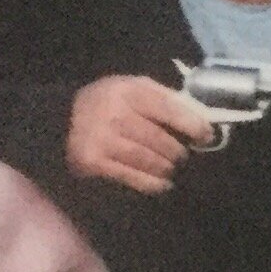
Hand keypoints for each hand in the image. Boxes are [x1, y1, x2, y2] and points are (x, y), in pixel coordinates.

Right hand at [67, 75, 216, 194]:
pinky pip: (134, 177)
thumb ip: (167, 98)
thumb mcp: (136, 88)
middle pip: (161, 140)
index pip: (169, 110)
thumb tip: (202, 119)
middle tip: (182, 155)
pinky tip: (162, 182)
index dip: (193, 125)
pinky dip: (154, 183)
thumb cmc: (111, 102)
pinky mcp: (93, 162)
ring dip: (167, 167)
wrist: (64, 118)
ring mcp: (101, 140)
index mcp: (128, 91)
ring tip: (170, 167)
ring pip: (150, 161)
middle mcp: (114, 114)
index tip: (206, 136)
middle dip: (178, 151)